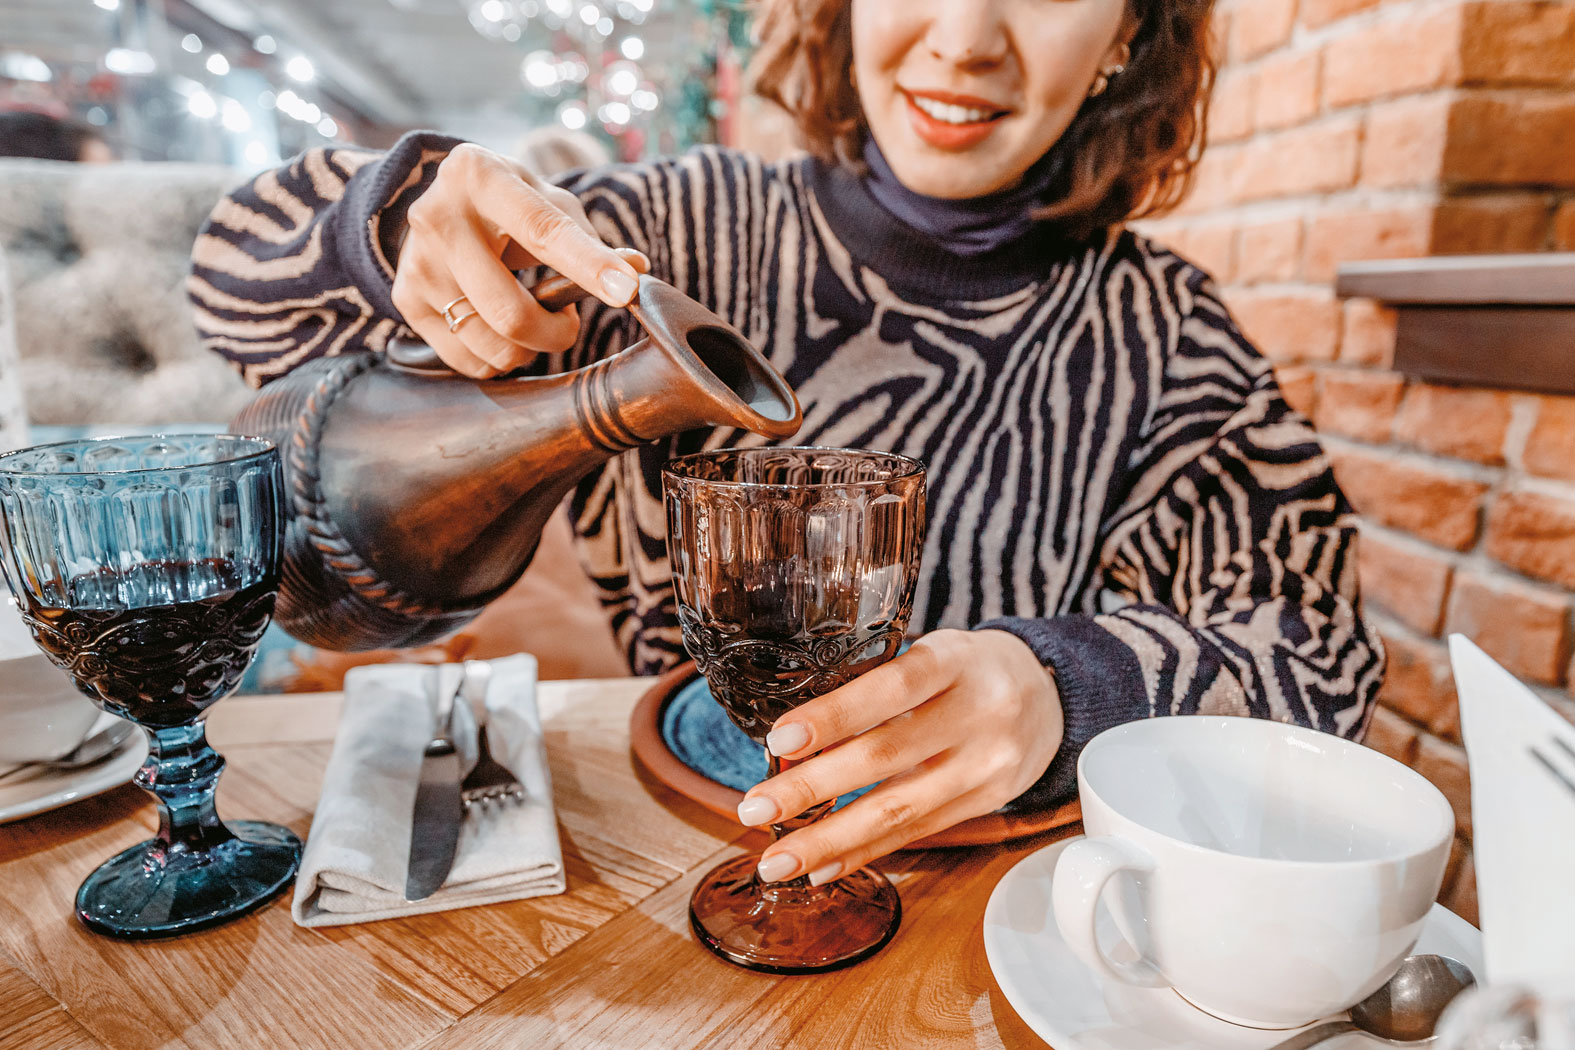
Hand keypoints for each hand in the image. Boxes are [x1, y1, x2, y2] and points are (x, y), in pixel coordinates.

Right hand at [390, 142, 648, 377]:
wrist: (440, 205)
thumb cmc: (512, 206)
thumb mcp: (549, 202)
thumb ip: (590, 238)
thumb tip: (636, 270)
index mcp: (479, 174)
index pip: (543, 230)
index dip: (588, 266)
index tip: (627, 291)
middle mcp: (437, 215)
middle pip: (510, 310)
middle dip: (556, 333)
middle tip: (567, 323)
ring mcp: (416, 261)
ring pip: (491, 343)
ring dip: (528, 349)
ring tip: (532, 322)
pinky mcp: (406, 298)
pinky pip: (468, 359)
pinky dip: (498, 358)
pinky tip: (499, 330)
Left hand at [738, 629, 1063, 885]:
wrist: (1048, 695)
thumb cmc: (968, 667)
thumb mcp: (934, 650)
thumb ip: (877, 681)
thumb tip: (794, 732)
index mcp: (956, 662)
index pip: (892, 688)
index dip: (834, 716)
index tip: (780, 742)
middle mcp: (977, 715)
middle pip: (887, 756)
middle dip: (813, 789)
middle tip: (754, 808)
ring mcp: (985, 767)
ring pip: (899, 809)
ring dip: (829, 840)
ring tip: (777, 859)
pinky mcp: (985, 805)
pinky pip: (916, 834)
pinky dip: (864, 853)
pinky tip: (822, 866)